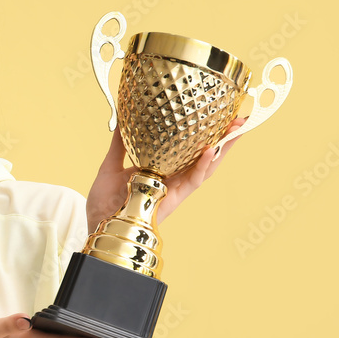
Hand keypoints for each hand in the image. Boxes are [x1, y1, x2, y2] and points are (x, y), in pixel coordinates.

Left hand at [85, 118, 246, 230]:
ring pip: (206, 168)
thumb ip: (119, 145)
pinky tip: (210, 150)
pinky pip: (192, 181)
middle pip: (204, 157)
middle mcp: (173, 179)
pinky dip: (202, 165)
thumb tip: (121, 122)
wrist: (99, 222)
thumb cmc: (105, 201)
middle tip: (240, 119)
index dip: (204, 134)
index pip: (188, 149)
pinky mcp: (174, 199)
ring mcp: (175, 189)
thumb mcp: (111, 166)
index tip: (217, 115)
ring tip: (237, 129)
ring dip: (223, 149)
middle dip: (224, 139)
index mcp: (161, 170)